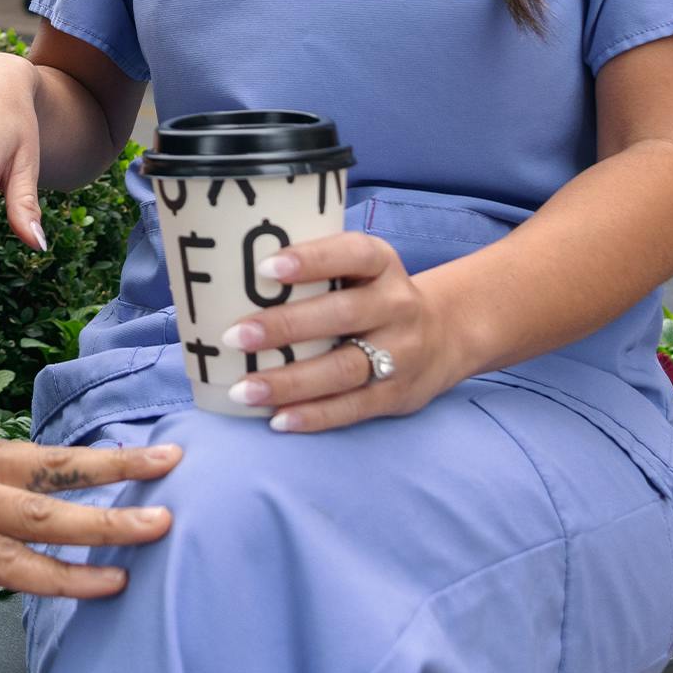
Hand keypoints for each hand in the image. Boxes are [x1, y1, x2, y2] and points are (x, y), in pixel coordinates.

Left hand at [0, 340, 180, 672]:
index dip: (58, 575)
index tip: (113, 584)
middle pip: (38, 512)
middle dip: (105, 520)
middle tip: (164, 525)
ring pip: (48, 469)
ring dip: (112, 467)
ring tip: (170, 464)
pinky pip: (35, 452)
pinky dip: (84, 456)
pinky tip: (125, 455)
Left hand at [214, 232, 473, 432]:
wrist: (445, 334)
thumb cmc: (371, 293)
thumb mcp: (358, 267)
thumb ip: (313, 265)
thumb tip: (227, 269)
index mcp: (381, 263)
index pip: (351, 254)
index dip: (311, 259)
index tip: (266, 268)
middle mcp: (396, 304)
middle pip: (342, 315)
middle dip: (285, 327)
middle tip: (235, 336)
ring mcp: (401, 352)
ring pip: (344, 368)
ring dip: (291, 382)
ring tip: (244, 390)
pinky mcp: (398, 393)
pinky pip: (354, 406)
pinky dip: (314, 415)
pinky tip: (277, 418)